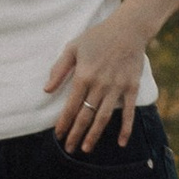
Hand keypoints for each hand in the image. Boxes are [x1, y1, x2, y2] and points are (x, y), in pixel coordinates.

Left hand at [45, 15, 151, 152]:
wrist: (128, 30)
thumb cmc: (97, 37)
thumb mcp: (73, 47)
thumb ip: (59, 69)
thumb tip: (47, 90)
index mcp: (84, 75)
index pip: (71, 106)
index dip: (64, 122)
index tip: (58, 135)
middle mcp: (100, 85)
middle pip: (86, 115)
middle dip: (76, 134)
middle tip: (69, 149)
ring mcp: (117, 88)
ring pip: (103, 117)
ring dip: (94, 135)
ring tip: (86, 149)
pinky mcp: (131, 88)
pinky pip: (128, 112)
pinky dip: (126, 128)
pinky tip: (121, 143)